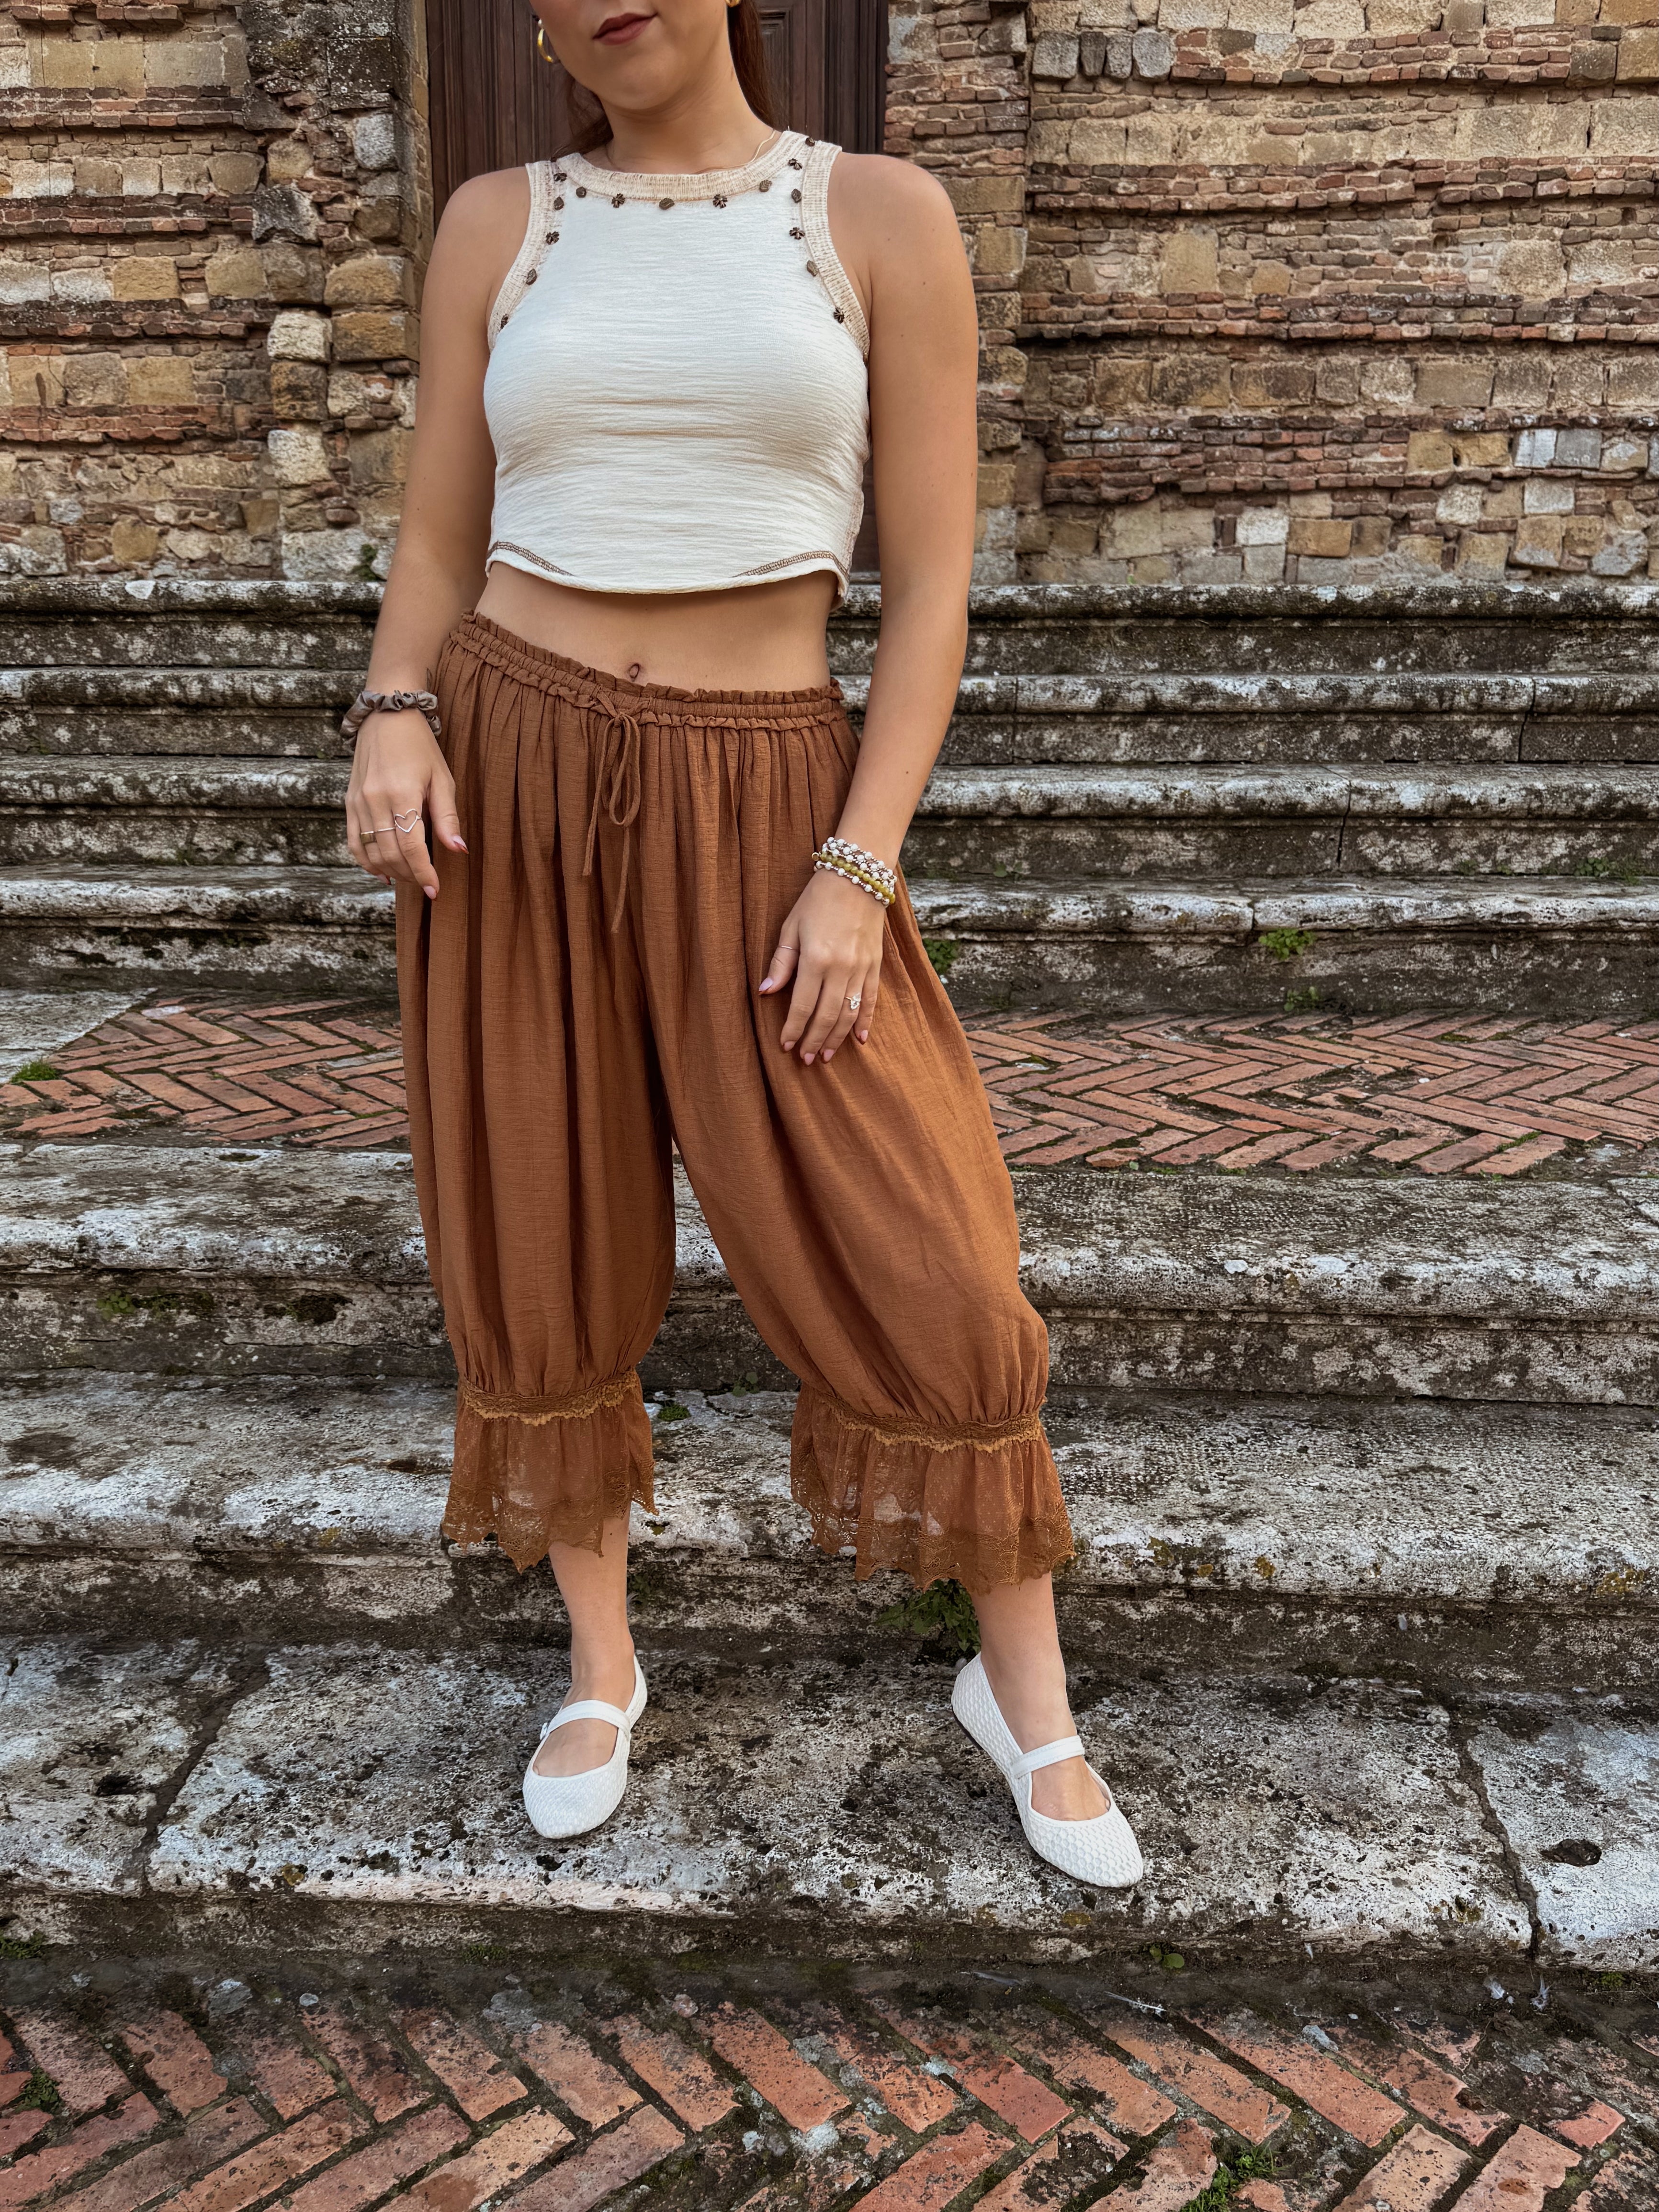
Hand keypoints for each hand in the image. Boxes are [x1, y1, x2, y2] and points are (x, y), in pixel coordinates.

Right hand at [344, 709, 465, 897]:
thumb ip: (447, 816)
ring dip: (392, 871)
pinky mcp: (349, 802)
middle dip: (411, 875)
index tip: (435, 890)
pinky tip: (383, 872)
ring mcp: (359, 802)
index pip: (412, 847)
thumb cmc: (420, 747)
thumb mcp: (442, 778)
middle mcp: (375, 800)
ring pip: (371, 852)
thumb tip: (458, 850)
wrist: (386, 717)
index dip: (424, 872)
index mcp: (402, 793)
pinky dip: (367, 862)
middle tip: (427, 883)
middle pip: (391, 854)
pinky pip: (354, 841)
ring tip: (410, 877)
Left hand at [759, 867, 885, 1064]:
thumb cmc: (817, 900)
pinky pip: (872, 999)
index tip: (785, 1045)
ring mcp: (862, 968)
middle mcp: (841, 967)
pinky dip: (866, 1021)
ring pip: (850, 1013)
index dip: (793, 1028)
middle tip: (804, 1059)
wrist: (857, 876)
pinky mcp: (875, 965)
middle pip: (827, 1015)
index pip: (802, 1005)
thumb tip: (766, 992)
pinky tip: (860, 1040)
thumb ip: (781, 962)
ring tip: (825, 1055)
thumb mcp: (791, 927)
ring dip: (837, 1037)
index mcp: (816, 958)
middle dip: (813, 1039)